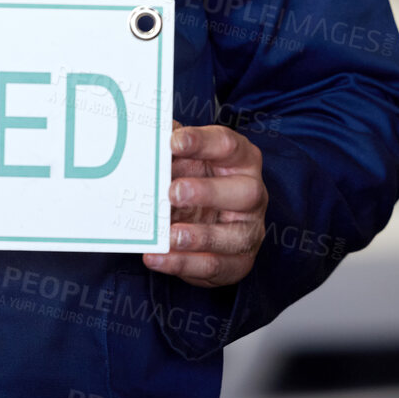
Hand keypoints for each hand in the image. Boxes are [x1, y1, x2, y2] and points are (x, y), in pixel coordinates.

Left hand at [143, 120, 266, 287]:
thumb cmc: (197, 182)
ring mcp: (250, 229)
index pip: (227, 145)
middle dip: (208, 192)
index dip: (202, 142)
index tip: (173, 142)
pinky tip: (158, 256)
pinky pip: (215, 266)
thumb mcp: (186, 161)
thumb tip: (145, 131)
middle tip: (173, 192)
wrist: (207, 223)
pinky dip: (184, 263)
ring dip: (199, 236)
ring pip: (234, 235)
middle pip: (244, 191)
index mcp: (241, 159)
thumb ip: (170, 148)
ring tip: (169, 235)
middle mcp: (252, 192)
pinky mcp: (239, 262)